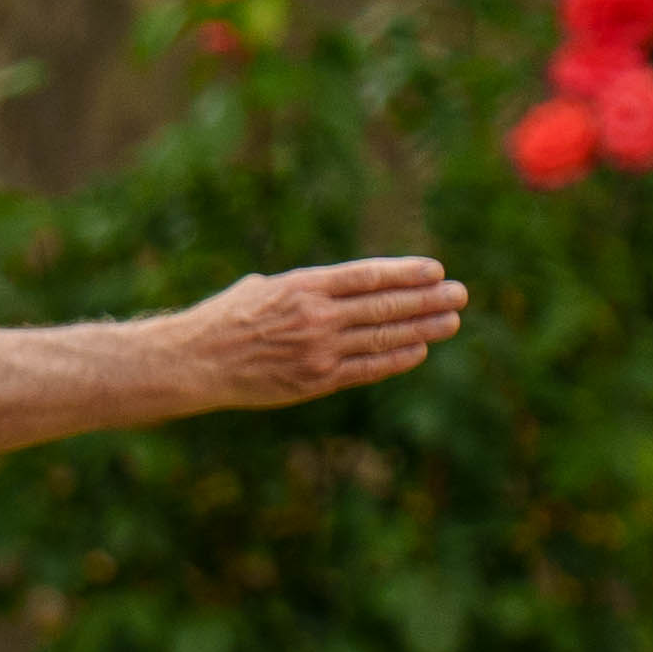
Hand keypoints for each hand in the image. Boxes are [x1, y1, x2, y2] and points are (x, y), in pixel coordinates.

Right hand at [182, 256, 470, 407]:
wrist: (193, 362)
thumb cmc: (223, 320)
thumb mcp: (261, 288)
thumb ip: (302, 287)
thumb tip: (335, 288)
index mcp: (302, 285)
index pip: (368, 276)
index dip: (406, 273)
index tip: (435, 270)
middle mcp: (315, 316)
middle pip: (385, 306)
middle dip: (427, 299)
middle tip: (459, 294)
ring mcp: (317, 350)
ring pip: (383, 337)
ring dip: (423, 328)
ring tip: (451, 321)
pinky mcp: (314, 381)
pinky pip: (366, 369)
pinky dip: (396, 359)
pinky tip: (419, 350)